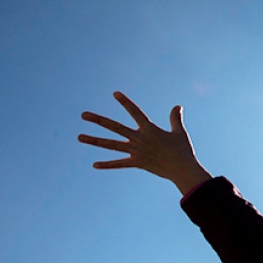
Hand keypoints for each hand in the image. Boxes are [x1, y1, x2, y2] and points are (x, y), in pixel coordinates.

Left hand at [79, 92, 212, 194]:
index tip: (115, 94)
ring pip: (111, 145)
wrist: (182, 169)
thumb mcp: (179, 132)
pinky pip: (119, 164)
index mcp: (149, 129)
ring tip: (79, 137)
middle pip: (114, 127)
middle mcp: (139, 138)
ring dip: (95, 141)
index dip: (126, 103)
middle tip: (83, 115)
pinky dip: (107, 165)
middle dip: (98, 120)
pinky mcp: (137, 163)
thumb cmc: (182, 150)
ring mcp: (136, 151)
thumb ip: (175, 119)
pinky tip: (94, 165)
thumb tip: (177, 106)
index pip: (135, 112)